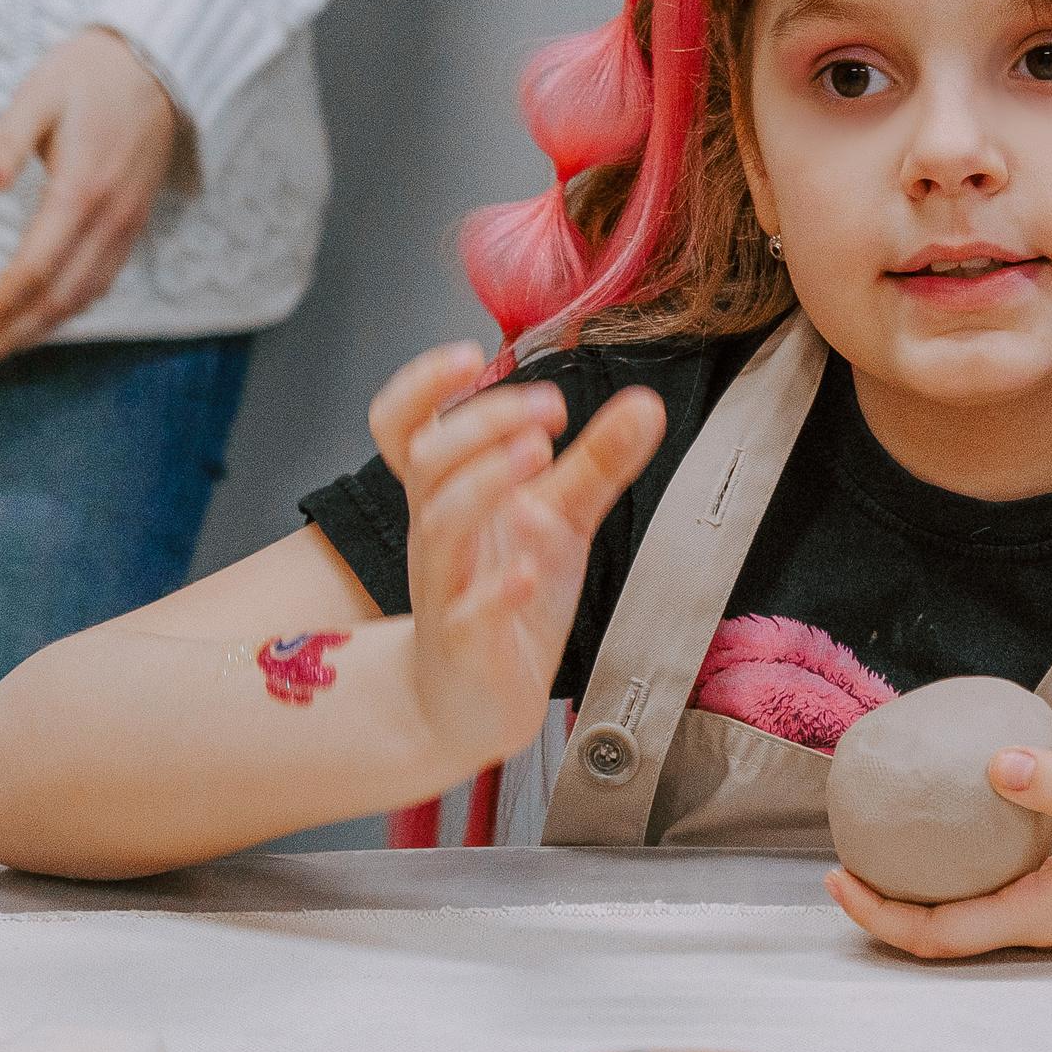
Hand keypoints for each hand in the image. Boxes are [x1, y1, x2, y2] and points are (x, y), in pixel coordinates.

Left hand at [0, 27, 181, 372]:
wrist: (162, 65)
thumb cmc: (91, 74)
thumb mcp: (39, 94)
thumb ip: (6, 142)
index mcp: (82, 191)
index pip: (34, 269)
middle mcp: (110, 220)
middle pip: (59, 299)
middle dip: (11, 335)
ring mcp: (127, 226)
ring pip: (83, 299)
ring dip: (37, 331)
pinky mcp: (132, 224)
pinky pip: (101, 282)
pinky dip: (66, 311)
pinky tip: (40, 318)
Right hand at [370, 344, 665, 769]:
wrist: (471, 699)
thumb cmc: (506, 595)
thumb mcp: (559, 518)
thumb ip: (597, 462)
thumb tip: (645, 401)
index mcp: (449, 491)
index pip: (405, 424)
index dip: (423, 384)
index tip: (472, 351)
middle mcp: (439, 531)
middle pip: (430, 461)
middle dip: (482, 423)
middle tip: (549, 408)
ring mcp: (446, 587)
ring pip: (440, 523)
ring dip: (484, 483)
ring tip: (537, 456)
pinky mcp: (466, 645)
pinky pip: (467, 613)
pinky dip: (496, 590)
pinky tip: (527, 570)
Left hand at [825, 747, 1051, 956]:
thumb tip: (994, 762)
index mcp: (1043, 915)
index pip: (939, 934)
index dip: (879, 914)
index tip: (837, 876)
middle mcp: (1047, 921)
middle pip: (944, 929)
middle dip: (887, 901)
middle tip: (847, 851)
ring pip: (976, 904)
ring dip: (927, 881)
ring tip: (894, 832)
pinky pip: (1010, 877)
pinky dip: (975, 856)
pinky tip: (976, 809)